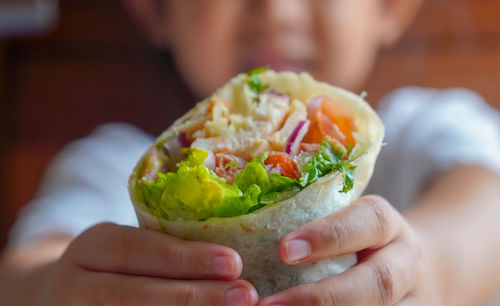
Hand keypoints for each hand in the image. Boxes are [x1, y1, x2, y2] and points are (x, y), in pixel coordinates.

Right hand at [39, 223, 257, 305]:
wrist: (67, 296)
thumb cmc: (117, 266)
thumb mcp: (129, 246)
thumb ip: (166, 249)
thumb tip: (233, 261)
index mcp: (89, 248)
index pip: (133, 250)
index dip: (183, 258)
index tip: (233, 262)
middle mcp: (73, 288)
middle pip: (130, 296)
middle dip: (192, 296)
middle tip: (244, 294)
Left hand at [258, 195, 440, 305]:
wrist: (412, 269)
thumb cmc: (362, 241)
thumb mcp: (351, 221)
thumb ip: (317, 221)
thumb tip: (249, 226)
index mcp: (388, 225)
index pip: (367, 221)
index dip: (328, 236)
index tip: (285, 250)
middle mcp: (406, 263)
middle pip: (378, 283)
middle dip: (323, 297)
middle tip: (270, 305)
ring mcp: (412, 299)